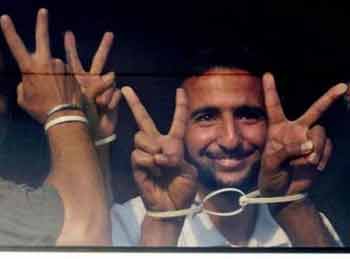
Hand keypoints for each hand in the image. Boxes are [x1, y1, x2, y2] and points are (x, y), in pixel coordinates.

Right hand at [0, 9, 81, 123]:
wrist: (65, 117)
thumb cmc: (41, 110)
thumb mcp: (25, 98)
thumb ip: (26, 83)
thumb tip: (32, 78)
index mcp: (30, 68)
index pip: (16, 46)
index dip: (9, 32)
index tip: (5, 18)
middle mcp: (46, 63)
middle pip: (42, 38)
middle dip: (42, 23)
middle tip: (43, 11)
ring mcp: (61, 66)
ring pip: (54, 66)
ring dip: (54, 76)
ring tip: (56, 94)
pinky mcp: (72, 71)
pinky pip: (64, 74)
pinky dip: (63, 82)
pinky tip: (64, 93)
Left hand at [64, 31, 120, 137]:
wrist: (90, 132)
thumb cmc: (78, 117)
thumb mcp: (79, 99)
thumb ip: (94, 86)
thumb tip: (113, 74)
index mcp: (77, 80)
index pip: (73, 60)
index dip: (71, 47)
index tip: (68, 33)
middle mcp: (92, 81)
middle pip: (99, 60)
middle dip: (105, 47)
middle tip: (110, 34)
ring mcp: (104, 89)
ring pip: (111, 79)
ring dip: (105, 94)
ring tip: (100, 105)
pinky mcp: (114, 97)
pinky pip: (115, 94)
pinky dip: (110, 102)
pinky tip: (104, 110)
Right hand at [122, 87, 197, 212]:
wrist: (171, 207)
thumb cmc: (182, 189)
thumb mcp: (188, 171)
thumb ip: (177, 157)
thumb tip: (160, 152)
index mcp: (174, 144)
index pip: (177, 121)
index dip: (179, 106)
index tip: (180, 90)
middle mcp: (157, 144)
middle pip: (143, 119)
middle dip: (134, 103)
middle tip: (126, 89)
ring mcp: (145, 153)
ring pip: (141, 137)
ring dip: (154, 151)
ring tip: (160, 166)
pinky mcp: (136, 163)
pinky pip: (138, 154)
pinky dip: (148, 164)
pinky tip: (153, 173)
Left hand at [259, 73, 346, 196]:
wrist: (284, 194)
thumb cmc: (271, 177)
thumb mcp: (270, 164)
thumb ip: (286, 151)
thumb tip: (308, 144)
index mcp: (277, 129)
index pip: (274, 106)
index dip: (272, 90)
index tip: (267, 74)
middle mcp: (296, 130)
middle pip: (314, 111)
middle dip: (328, 98)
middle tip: (342, 87)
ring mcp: (310, 140)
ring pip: (320, 133)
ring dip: (316, 147)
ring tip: (308, 163)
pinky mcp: (321, 152)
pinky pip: (328, 148)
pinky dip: (322, 157)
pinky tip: (314, 168)